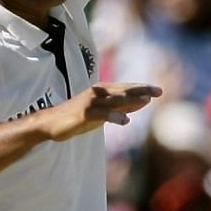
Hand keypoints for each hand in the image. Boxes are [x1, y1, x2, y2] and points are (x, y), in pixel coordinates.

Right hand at [43, 83, 161, 140]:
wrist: (51, 123)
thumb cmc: (77, 117)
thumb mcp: (103, 112)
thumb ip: (122, 107)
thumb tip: (143, 103)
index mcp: (102, 91)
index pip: (126, 88)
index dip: (142, 88)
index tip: (158, 90)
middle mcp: (98, 93)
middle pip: (124, 90)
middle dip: (141, 90)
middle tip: (159, 91)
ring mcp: (91, 102)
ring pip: (114, 100)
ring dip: (131, 100)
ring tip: (147, 101)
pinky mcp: (84, 113)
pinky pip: (102, 114)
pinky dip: (114, 117)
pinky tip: (125, 122)